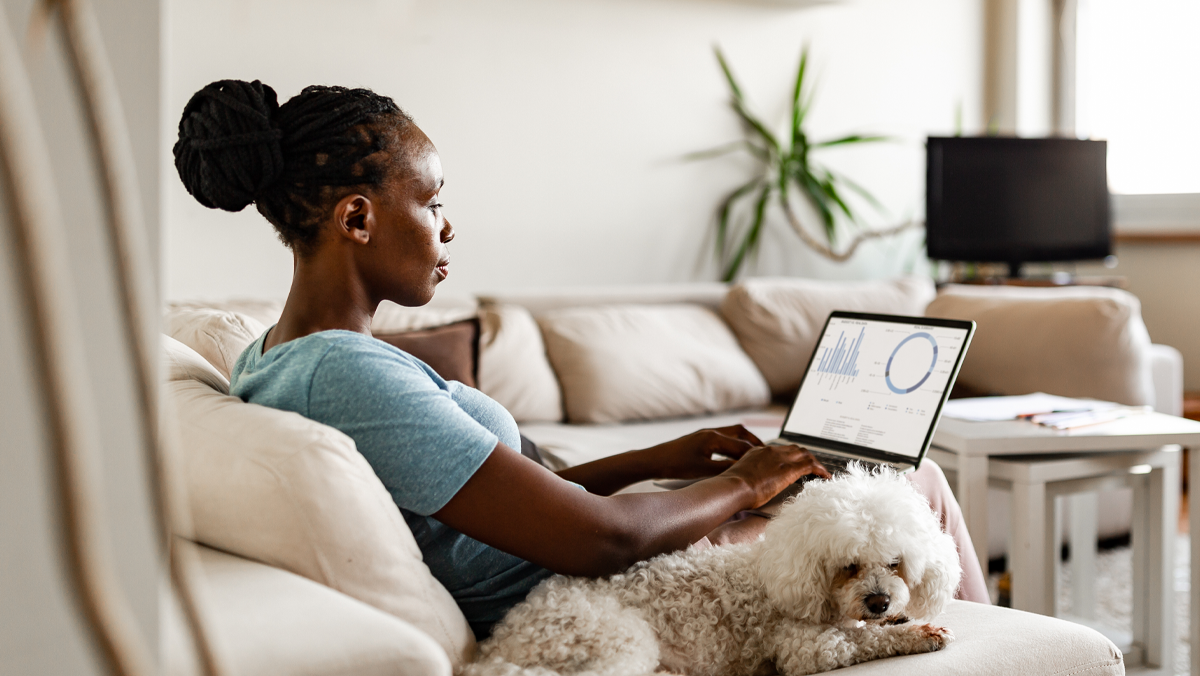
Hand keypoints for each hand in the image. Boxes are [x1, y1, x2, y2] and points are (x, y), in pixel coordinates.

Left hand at [641, 425, 764, 479]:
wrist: (654, 460)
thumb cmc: (675, 465)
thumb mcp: (703, 471)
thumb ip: (724, 470)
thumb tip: (743, 472)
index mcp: (713, 438)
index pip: (742, 446)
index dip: (756, 455)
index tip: (768, 462)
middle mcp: (711, 432)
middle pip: (740, 433)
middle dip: (754, 442)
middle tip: (767, 453)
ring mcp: (705, 434)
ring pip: (732, 433)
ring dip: (744, 441)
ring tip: (754, 453)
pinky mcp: (700, 439)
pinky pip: (723, 437)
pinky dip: (733, 444)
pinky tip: (734, 454)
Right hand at [721, 443, 830, 508]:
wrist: (733, 487)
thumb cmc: (732, 488)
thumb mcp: (740, 477)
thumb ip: (749, 476)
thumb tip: (751, 485)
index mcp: (758, 451)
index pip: (780, 450)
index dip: (791, 456)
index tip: (795, 464)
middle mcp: (771, 451)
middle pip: (795, 449)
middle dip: (805, 457)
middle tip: (812, 468)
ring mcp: (780, 458)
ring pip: (805, 454)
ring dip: (814, 462)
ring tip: (821, 472)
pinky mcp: (788, 469)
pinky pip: (810, 465)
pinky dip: (820, 469)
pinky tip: (825, 477)